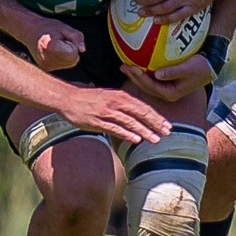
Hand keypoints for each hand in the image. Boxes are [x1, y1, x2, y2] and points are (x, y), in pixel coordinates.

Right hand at [25, 21, 84, 70]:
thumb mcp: (64, 27)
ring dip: (66, 55)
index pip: (74, 54)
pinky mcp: (46, 69)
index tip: (61, 38)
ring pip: (69, 64)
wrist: (30, 31)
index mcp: (50, 48)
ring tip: (55, 46)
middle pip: (73, 61)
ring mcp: (45, 66)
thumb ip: (76, 37)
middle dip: (71, 51)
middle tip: (59, 41)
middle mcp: (46, 60)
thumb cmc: (48, 27)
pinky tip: (52, 52)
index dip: (72, 44)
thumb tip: (82, 50)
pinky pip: (63, 65)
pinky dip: (62, 58)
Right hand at [56, 87, 170, 145]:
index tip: (167, 125)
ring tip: (155, 139)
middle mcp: (115, 102)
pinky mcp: (97, 121)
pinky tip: (136, 140)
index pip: (143, 107)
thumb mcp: (109, 96)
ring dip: (144, 131)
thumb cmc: (90, 99)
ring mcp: (106, 112)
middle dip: (155, 124)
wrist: (68, 98)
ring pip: (130, 122)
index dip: (156, 116)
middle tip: (167, 133)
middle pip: (140, 113)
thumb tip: (138, 116)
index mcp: (120, 95)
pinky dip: (126, 134)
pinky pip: (114, 128)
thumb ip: (124, 105)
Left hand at [121, 55, 214, 101]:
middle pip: (146, 87)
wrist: (210, 67)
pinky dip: (143, 72)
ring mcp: (166, 89)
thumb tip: (157, 74)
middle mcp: (167, 93)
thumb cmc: (200, 66)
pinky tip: (136, 63)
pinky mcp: (166, 83)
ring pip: (147, 84)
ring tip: (125, 66)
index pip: (151, 86)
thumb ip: (173, 72)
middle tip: (123, 66)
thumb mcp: (188, 68)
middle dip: (133, 77)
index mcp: (171, 93)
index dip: (140, 77)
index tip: (131, 67)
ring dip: (136, 75)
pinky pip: (151, 78)